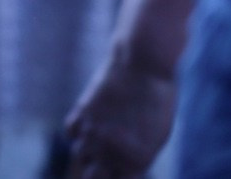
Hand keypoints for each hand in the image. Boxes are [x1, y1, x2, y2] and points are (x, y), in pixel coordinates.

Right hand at [64, 51, 177, 178]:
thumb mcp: (157, 133)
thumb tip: (123, 167)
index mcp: (137, 161)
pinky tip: (86, 128)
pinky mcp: (82, 111)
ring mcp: (94, 132)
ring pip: (79, 156)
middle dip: (97, 174)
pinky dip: (77, 133)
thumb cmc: (158, 98)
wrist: (144, 63)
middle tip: (102, 167)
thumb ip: (138, 155)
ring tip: (96, 148)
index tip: (116, 172)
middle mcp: (111, 151)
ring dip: (86, 155)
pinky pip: (71, 132)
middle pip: (93, 178)